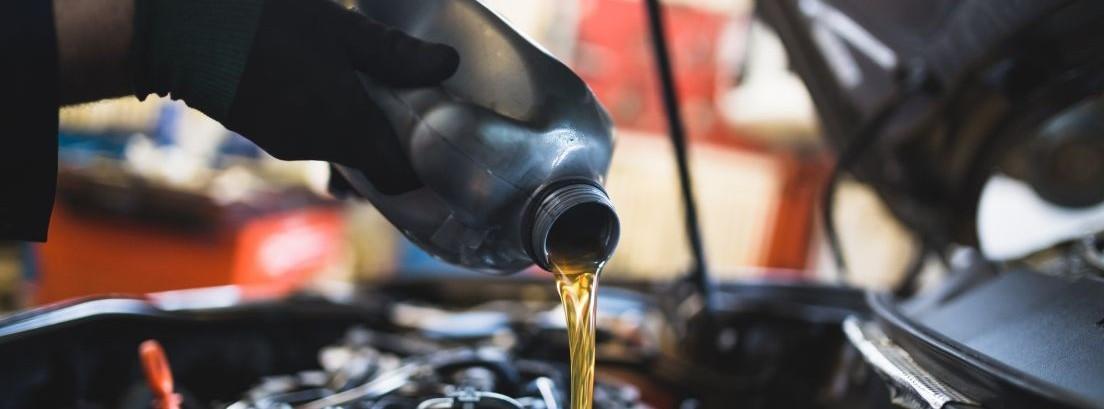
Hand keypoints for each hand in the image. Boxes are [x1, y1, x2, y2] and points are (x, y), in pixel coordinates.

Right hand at [131, 0, 458, 192]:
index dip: (421, 166)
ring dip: (358, 123)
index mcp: (345, 126)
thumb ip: (392, 53)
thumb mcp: (338, 28)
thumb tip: (447, 64)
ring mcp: (286, 142)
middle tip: (408, 99)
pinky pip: (311, 134)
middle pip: (372, 163)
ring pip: (341, 146)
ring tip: (366, 81)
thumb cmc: (259, 21)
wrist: (172, 29)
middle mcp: (317, 146)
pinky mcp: (263, 131)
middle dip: (393, 138)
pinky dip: (327, 117)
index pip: (398, 177)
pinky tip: (325, 79)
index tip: (437, 139)